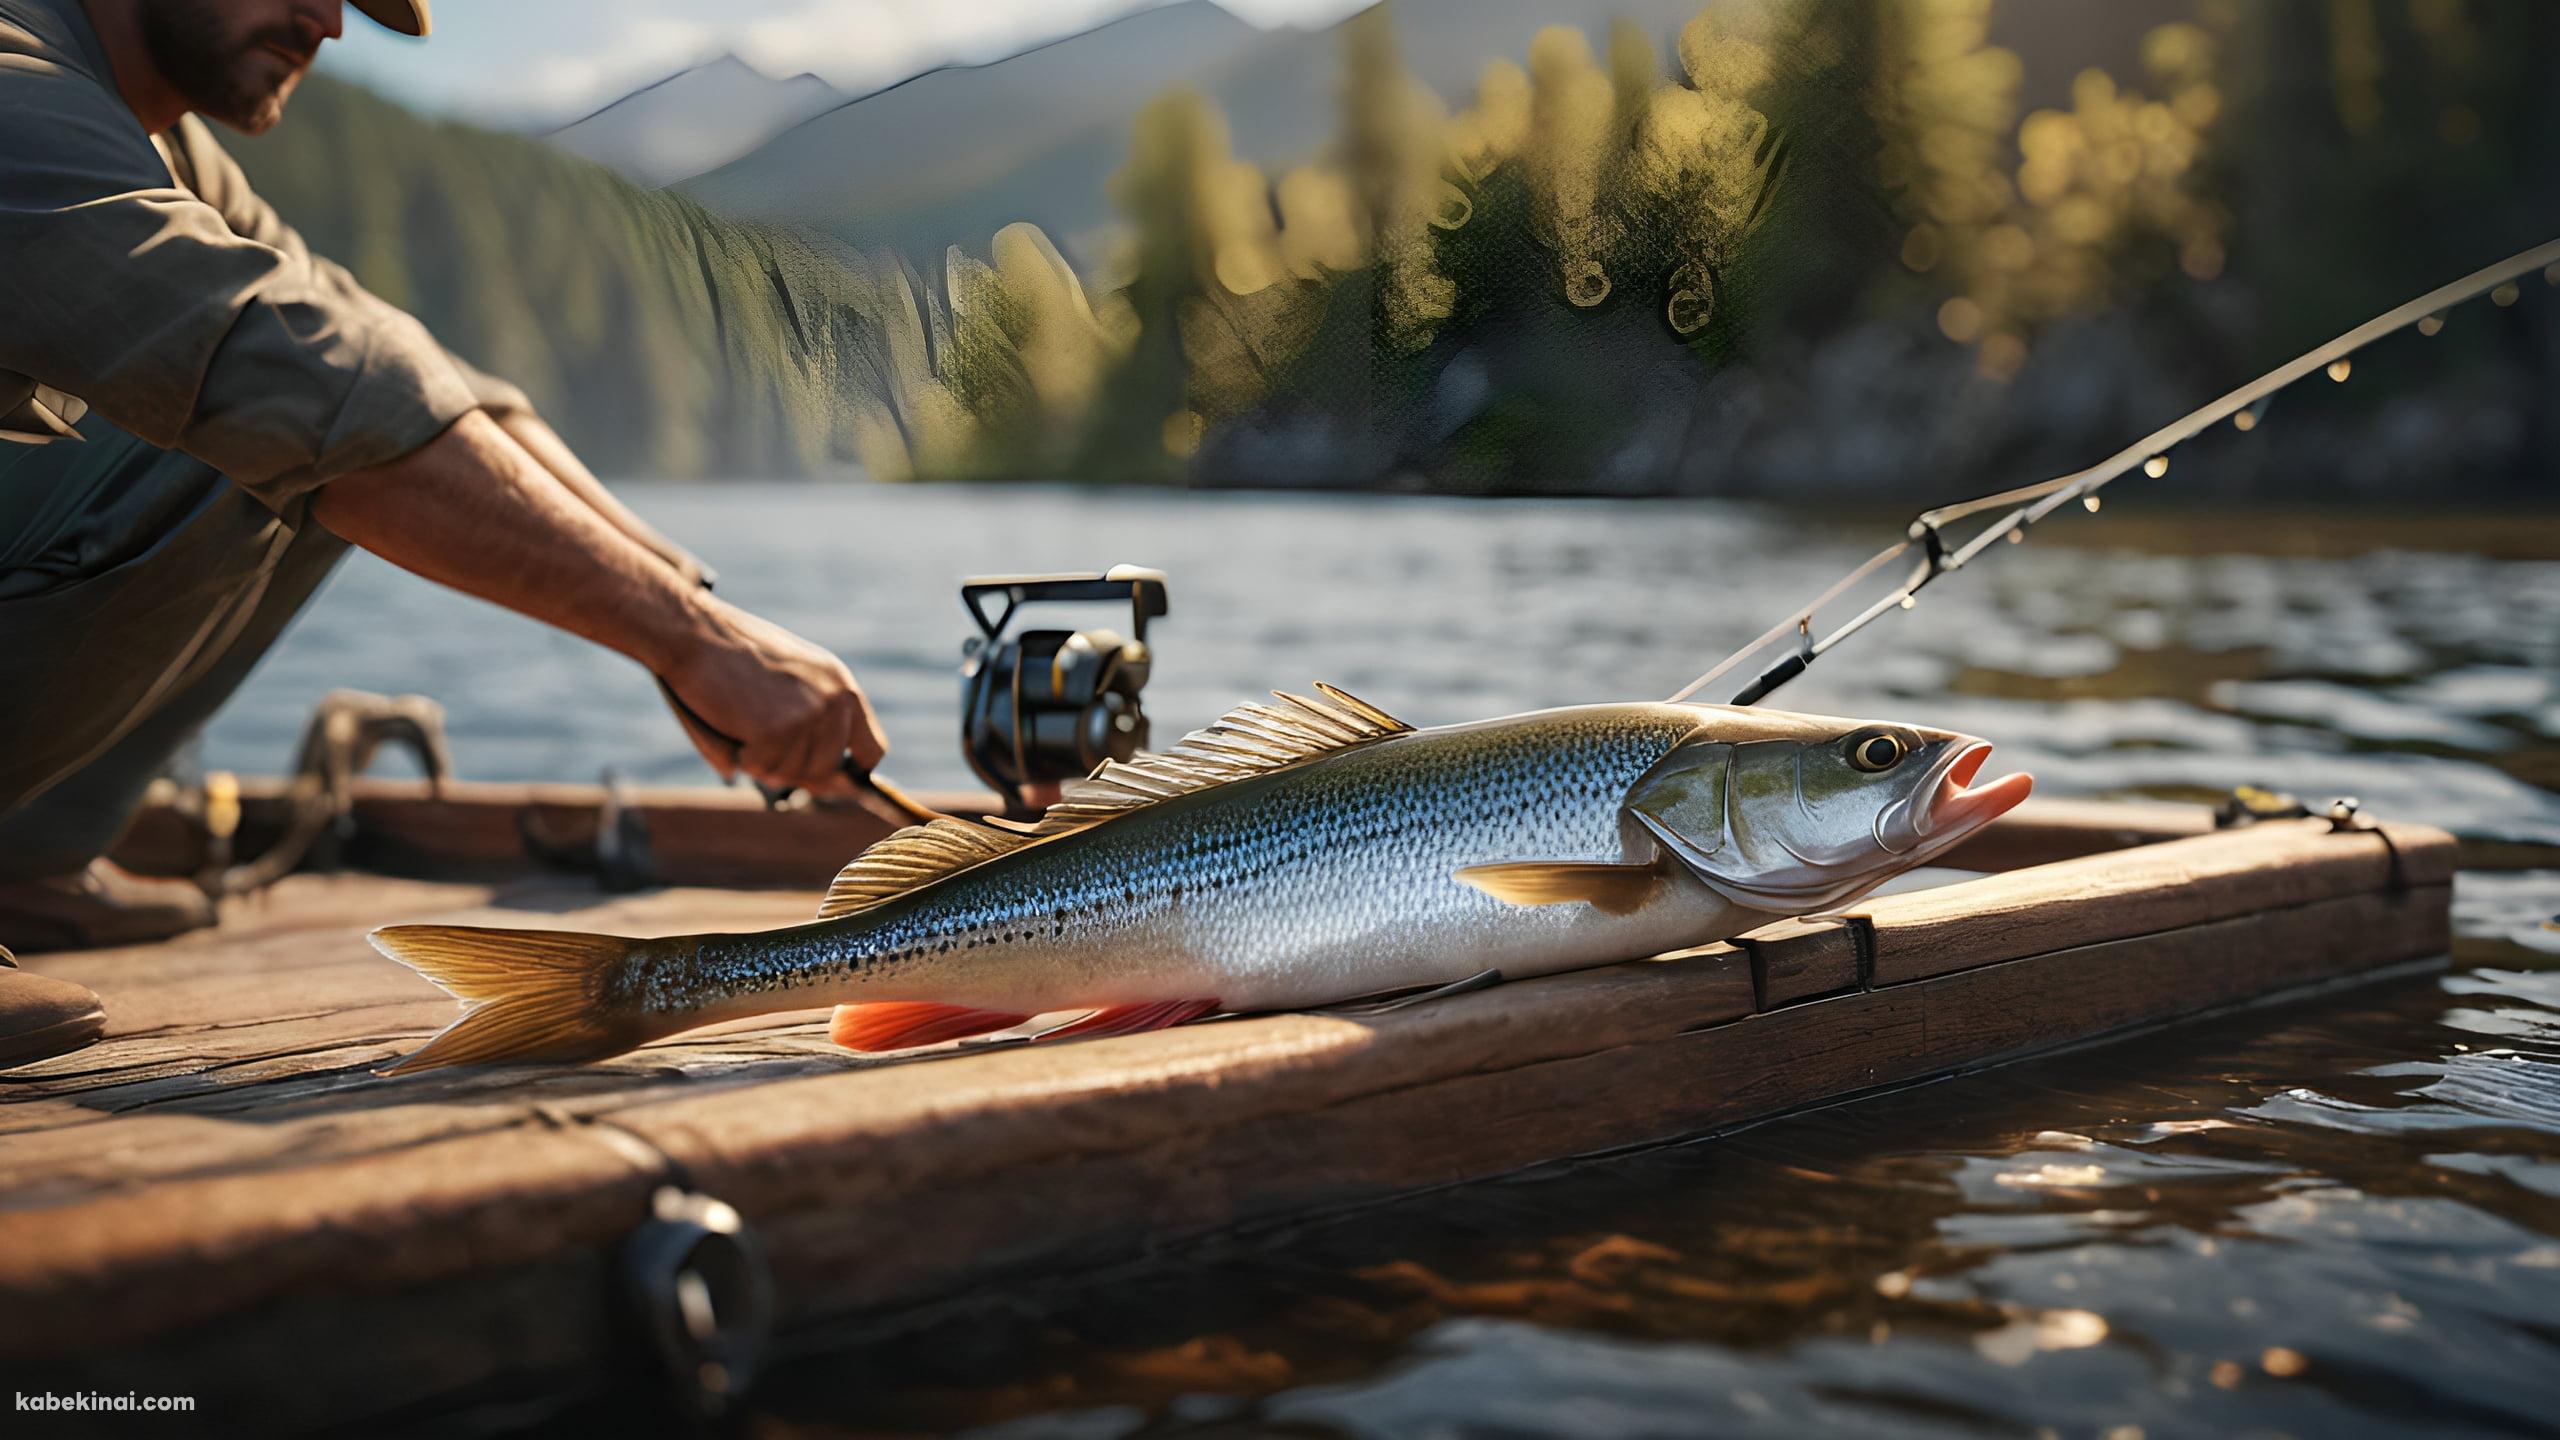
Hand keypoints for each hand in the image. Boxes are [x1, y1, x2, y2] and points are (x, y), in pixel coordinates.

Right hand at [661, 592, 886, 795]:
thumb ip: (808, 726)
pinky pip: (762, 768)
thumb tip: (817, 788)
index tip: (828, 781)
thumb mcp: (788, 679)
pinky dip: (743, 757)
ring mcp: (809, 715)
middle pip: (826, 771)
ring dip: (763, 762)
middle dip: (792, 770)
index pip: (872, 748)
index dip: (848, 772)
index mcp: (842, 685)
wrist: (695, 631)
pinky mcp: (779, 729)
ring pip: (792, 773)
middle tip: (760, 748)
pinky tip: (731, 723)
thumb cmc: (732, 655)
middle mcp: (834, 700)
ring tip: (742, 723)